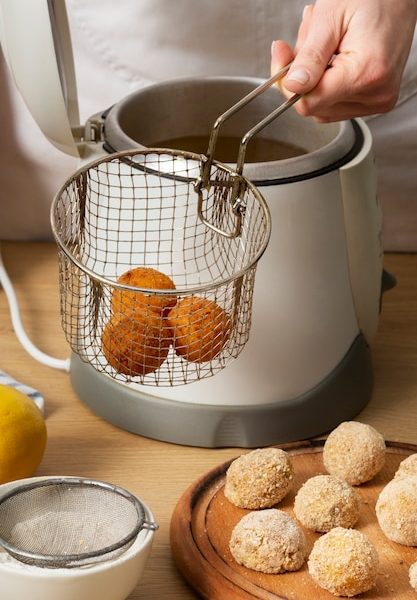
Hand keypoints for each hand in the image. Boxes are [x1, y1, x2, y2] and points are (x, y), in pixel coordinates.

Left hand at [271, 0, 416, 121]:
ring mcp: (377, 100)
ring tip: (327, 44)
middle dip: (302, 76)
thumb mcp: (330, 17)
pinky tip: (334, 58)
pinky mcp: (375, 101)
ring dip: (314, 79)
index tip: (281, 57)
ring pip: (323, 107)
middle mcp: (376, 94)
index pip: (310, 102)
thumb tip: (292, 86)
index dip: (288, 83)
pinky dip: (326, 83)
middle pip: (315, 106)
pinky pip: (336, 104)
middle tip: (307, 39)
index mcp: (367, 72)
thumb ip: (310, 56)